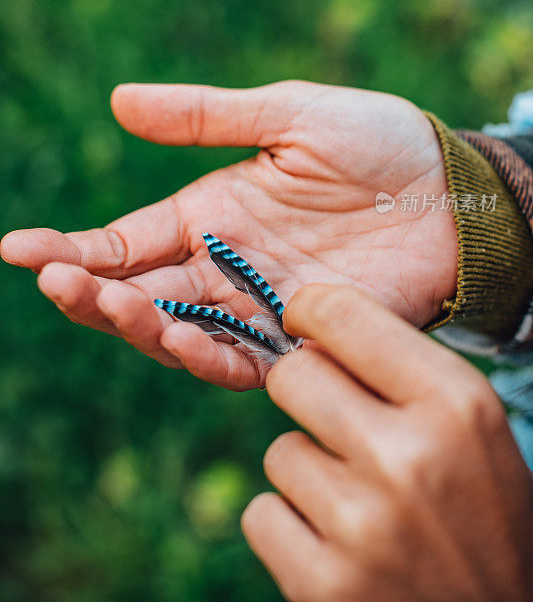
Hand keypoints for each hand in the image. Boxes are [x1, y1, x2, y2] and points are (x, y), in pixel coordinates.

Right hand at [0, 81, 456, 388]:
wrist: (452, 190)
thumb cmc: (376, 143)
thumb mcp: (288, 114)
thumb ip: (205, 117)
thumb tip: (117, 99)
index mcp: (210, 213)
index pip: (125, 241)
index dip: (71, 248)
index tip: (17, 249)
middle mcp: (224, 267)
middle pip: (139, 294)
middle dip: (91, 292)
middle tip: (57, 280)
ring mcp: (259, 306)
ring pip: (178, 333)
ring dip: (136, 325)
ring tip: (106, 303)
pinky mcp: (302, 338)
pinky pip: (242, 360)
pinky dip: (205, 356)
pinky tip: (179, 339)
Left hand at [242, 285, 532, 601]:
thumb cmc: (483, 511)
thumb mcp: (470, 425)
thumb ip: (401, 372)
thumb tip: (312, 329)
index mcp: (454, 403)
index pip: (341, 314)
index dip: (310, 311)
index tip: (305, 322)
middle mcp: (407, 457)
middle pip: (292, 375)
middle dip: (305, 389)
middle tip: (331, 416)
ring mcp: (362, 525)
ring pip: (279, 451)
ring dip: (307, 470)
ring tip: (358, 500)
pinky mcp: (323, 585)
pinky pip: (262, 514)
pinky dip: (291, 526)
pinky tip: (337, 542)